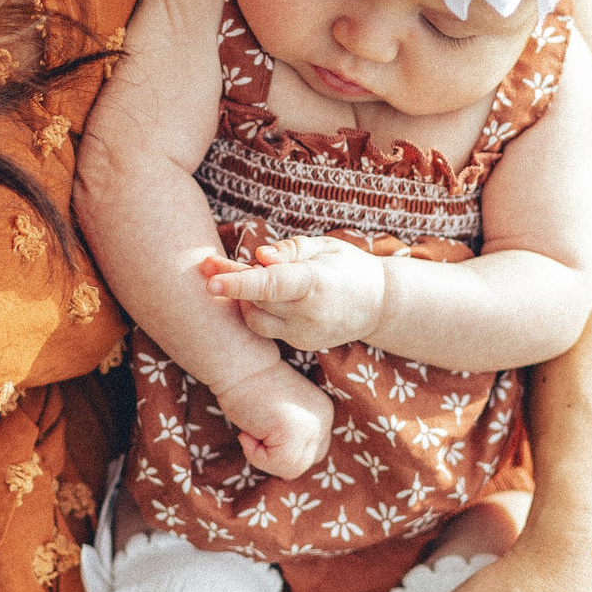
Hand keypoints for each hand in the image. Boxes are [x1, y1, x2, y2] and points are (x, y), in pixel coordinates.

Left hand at [202, 236, 387, 350]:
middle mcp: (310, 313)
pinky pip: (268, 329)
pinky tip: (265, 296)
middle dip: (233, 282)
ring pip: (257, 319)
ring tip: (246, 277)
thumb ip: (290, 251)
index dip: (239, 283)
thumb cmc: (348, 266)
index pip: (271, 285)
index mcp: (317, 282)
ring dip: (245, 299)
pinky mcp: (302, 345)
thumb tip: (260, 257)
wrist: (380, 304)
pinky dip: (261, 311)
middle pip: (256, 301)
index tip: (211, 281)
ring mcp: (306, 334)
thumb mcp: (323, 247)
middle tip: (212, 263)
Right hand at [212, 363, 334, 477]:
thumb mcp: (280, 414)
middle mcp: (324, 418)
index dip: (285, 451)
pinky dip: (254, 454)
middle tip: (254, 431)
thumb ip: (291, 435)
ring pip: (292, 469)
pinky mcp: (296, 431)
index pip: (313, 453)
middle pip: (304, 464)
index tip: (263, 431)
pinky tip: (246, 430)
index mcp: (323, 412)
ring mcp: (312, 425)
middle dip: (276, 457)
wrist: (239, 364)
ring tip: (251, 429)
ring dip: (263, 456)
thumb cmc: (249, 386)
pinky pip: (276, 464)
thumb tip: (286, 468)